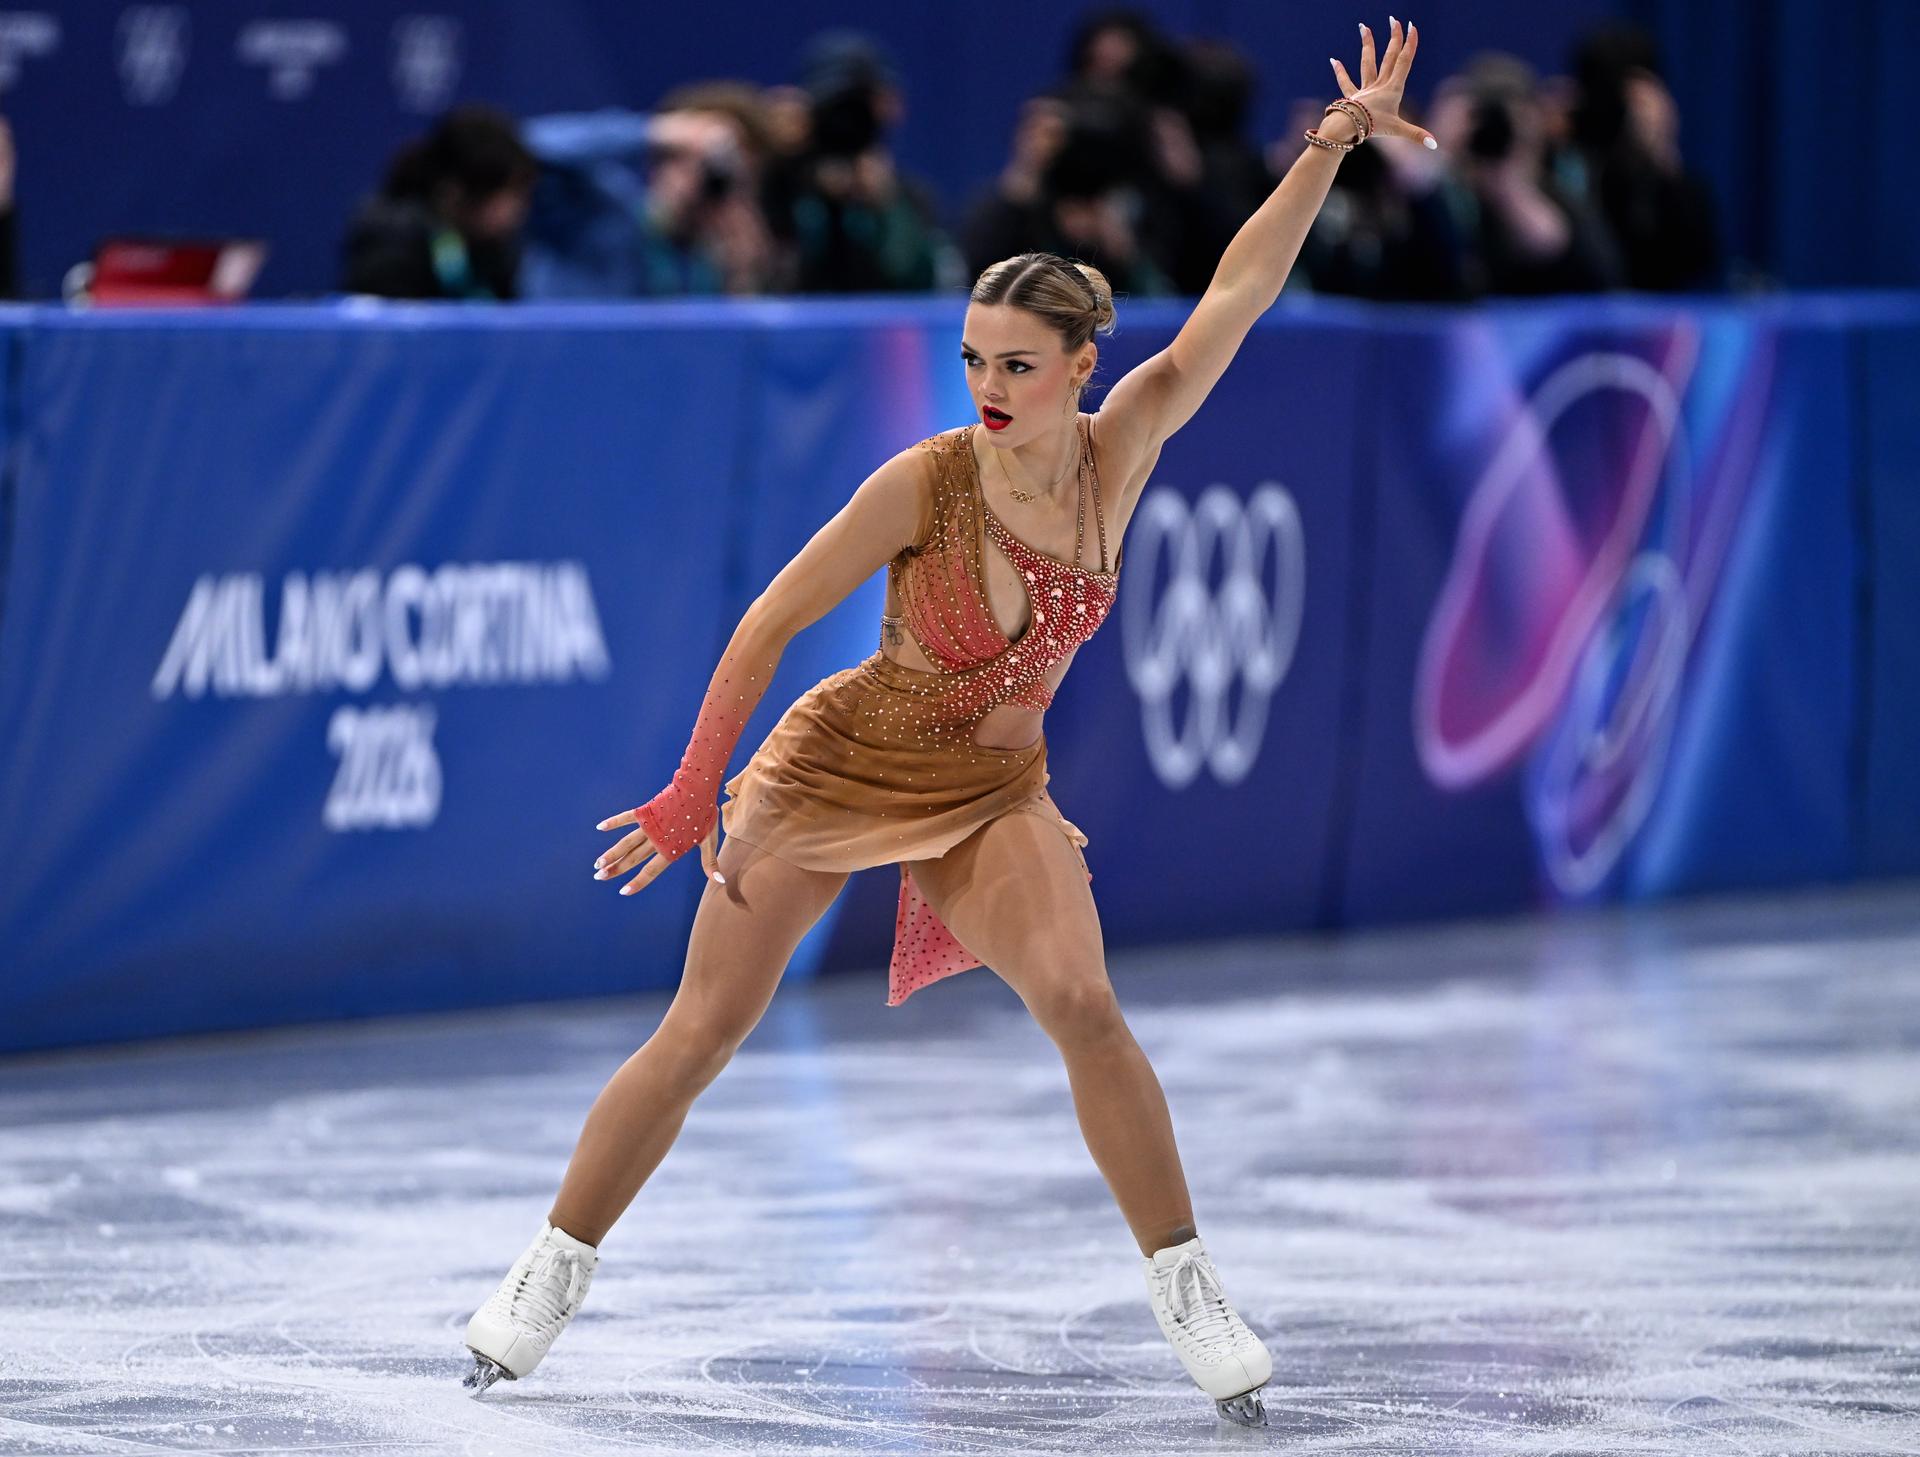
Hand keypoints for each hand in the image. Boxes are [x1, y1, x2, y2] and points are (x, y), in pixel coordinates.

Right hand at [592, 808, 722, 895]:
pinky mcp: (646, 811)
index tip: (623, 891)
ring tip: (597, 864)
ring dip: (611, 853)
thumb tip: (719, 883)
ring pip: (626, 843)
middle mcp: (657, 839)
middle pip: (632, 858)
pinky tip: (600, 827)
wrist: (698, 788)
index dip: (638, 882)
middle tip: (599, 877)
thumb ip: (710, 863)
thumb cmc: (705, 815)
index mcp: (671, 849)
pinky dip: (614, 822)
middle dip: (615, 869)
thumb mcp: (708, 841)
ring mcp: (649, 825)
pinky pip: (627, 818)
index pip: (651, 871)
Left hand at [1330, 17, 1436, 148]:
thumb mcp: (1398, 130)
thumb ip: (1417, 135)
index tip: (1412, 28)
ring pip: (1367, 63)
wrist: (1347, 128)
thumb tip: (1434, 146)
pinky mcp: (1352, 97)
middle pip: (1389, 57)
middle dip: (1394, 38)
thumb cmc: (1372, 127)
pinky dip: (1340, 71)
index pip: (1403, 62)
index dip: (1409, 44)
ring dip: (1367, 45)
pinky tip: (1333, 60)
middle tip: (1395, 21)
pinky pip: (1345, 82)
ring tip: (1364, 28)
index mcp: (1392, 89)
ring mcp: (1364, 90)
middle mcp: (1379, 85)